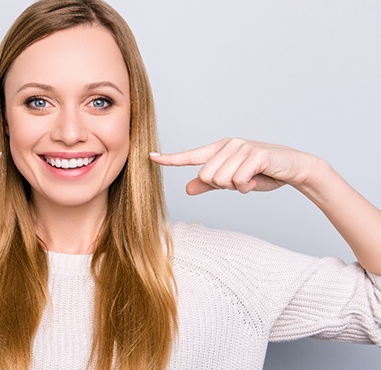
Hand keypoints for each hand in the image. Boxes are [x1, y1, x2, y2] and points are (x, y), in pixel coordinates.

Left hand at [149, 138, 319, 194]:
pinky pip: (238, 180)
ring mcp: (242, 147)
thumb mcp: (233, 181)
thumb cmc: (262, 173)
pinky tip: (258, 179)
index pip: (190, 156)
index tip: (151, 156)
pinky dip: (247, 186)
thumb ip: (210, 185)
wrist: (294, 168)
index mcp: (219, 149)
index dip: (170, 158)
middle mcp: (228, 145)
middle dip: (223, 186)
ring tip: (250, 179)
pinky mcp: (256, 154)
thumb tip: (187, 188)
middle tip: (240, 181)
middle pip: (206, 176)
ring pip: (221, 180)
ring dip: (236, 187)